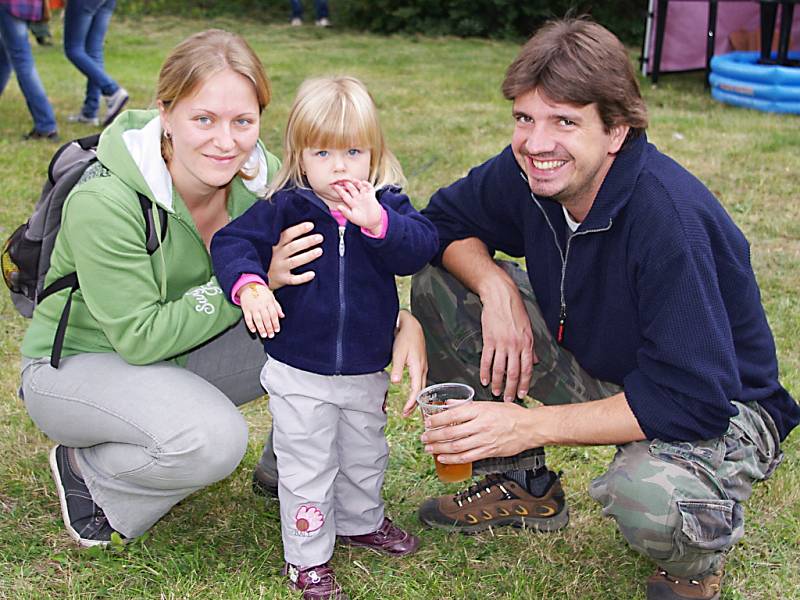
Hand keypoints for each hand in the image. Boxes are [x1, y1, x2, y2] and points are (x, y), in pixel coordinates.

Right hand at [239, 283, 283, 337]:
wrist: (248, 285)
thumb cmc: (261, 292)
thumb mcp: (271, 297)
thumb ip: (277, 307)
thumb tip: (282, 316)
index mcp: (269, 302)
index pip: (273, 314)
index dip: (276, 323)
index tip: (277, 330)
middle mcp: (261, 305)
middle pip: (266, 318)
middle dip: (269, 328)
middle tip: (271, 335)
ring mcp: (253, 308)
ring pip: (257, 320)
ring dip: (261, 328)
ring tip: (264, 335)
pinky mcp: (245, 309)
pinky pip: (248, 318)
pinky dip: (250, 325)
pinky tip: (253, 330)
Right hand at [268, 222, 322, 289]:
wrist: (259, 277)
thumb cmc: (272, 257)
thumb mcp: (274, 246)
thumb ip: (285, 238)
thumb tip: (306, 226)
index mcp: (275, 245)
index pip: (287, 234)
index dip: (299, 229)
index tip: (311, 225)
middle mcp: (277, 256)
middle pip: (293, 247)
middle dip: (307, 241)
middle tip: (320, 237)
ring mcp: (279, 268)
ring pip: (295, 262)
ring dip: (308, 256)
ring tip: (319, 251)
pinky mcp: (282, 279)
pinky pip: (294, 280)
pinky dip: (303, 277)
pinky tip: (312, 274)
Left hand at [332, 180, 382, 233]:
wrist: (372, 222)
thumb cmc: (362, 220)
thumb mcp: (352, 217)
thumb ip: (345, 212)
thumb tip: (338, 207)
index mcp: (352, 203)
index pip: (344, 195)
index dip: (339, 191)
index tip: (334, 186)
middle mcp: (357, 199)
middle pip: (352, 189)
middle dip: (347, 184)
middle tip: (343, 180)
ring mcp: (364, 197)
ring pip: (360, 187)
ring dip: (356, 183)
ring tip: (353, 180)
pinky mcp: (371, 196)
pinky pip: (370, 188)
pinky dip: (367, 185)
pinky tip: (364, 182)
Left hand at [390, 310, 427, 416]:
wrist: (411, 326)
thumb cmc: (405, 338)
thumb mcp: (398, 353)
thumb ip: (397, 368)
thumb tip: (395, 382)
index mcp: (418, 368)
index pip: (417, 390)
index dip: (412, 403)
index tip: (405, 411)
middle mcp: (423, 369)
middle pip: (421, 391)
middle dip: (415, 404)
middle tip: (407, 414)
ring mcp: (423, 367)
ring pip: (422, 387)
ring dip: (417, 398)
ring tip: (409, 407)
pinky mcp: (421, 364)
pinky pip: (421, 381)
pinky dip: (418, 390)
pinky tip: (414, 393)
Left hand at [420, 401, 536, 463]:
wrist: (530, 427)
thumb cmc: (511, 414)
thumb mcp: (489, 403)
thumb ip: (468, 405)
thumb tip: (449, 403)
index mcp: (479, 410)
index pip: (453, 415)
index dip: (437, 420)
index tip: (427, 423)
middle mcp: (480, 425)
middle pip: (451, 433)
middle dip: (434, 436)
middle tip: (423, 438)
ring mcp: (484, 440)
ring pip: (456, 446)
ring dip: (439, 448)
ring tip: (429, 448)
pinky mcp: (489, 451)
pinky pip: (467, 457)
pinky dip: (452, 459)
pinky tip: (443, 458)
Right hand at [479, 280, 535, 400]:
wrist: (501, 297)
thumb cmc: (515, 311)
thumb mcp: (528, 329)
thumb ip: (531, 348)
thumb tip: (535, 361)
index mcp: (527, 343)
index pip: (527, 369)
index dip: (525, 384)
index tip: (522, 394)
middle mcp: (515, 345)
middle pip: (513, 373)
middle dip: (511, 389)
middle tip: (509, 399)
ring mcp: (502, 343)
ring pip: (499, 369)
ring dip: (497, 383)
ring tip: (495, 392)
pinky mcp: (489, 340)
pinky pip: (487, 360)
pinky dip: (485, 372)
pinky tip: (484, 380)